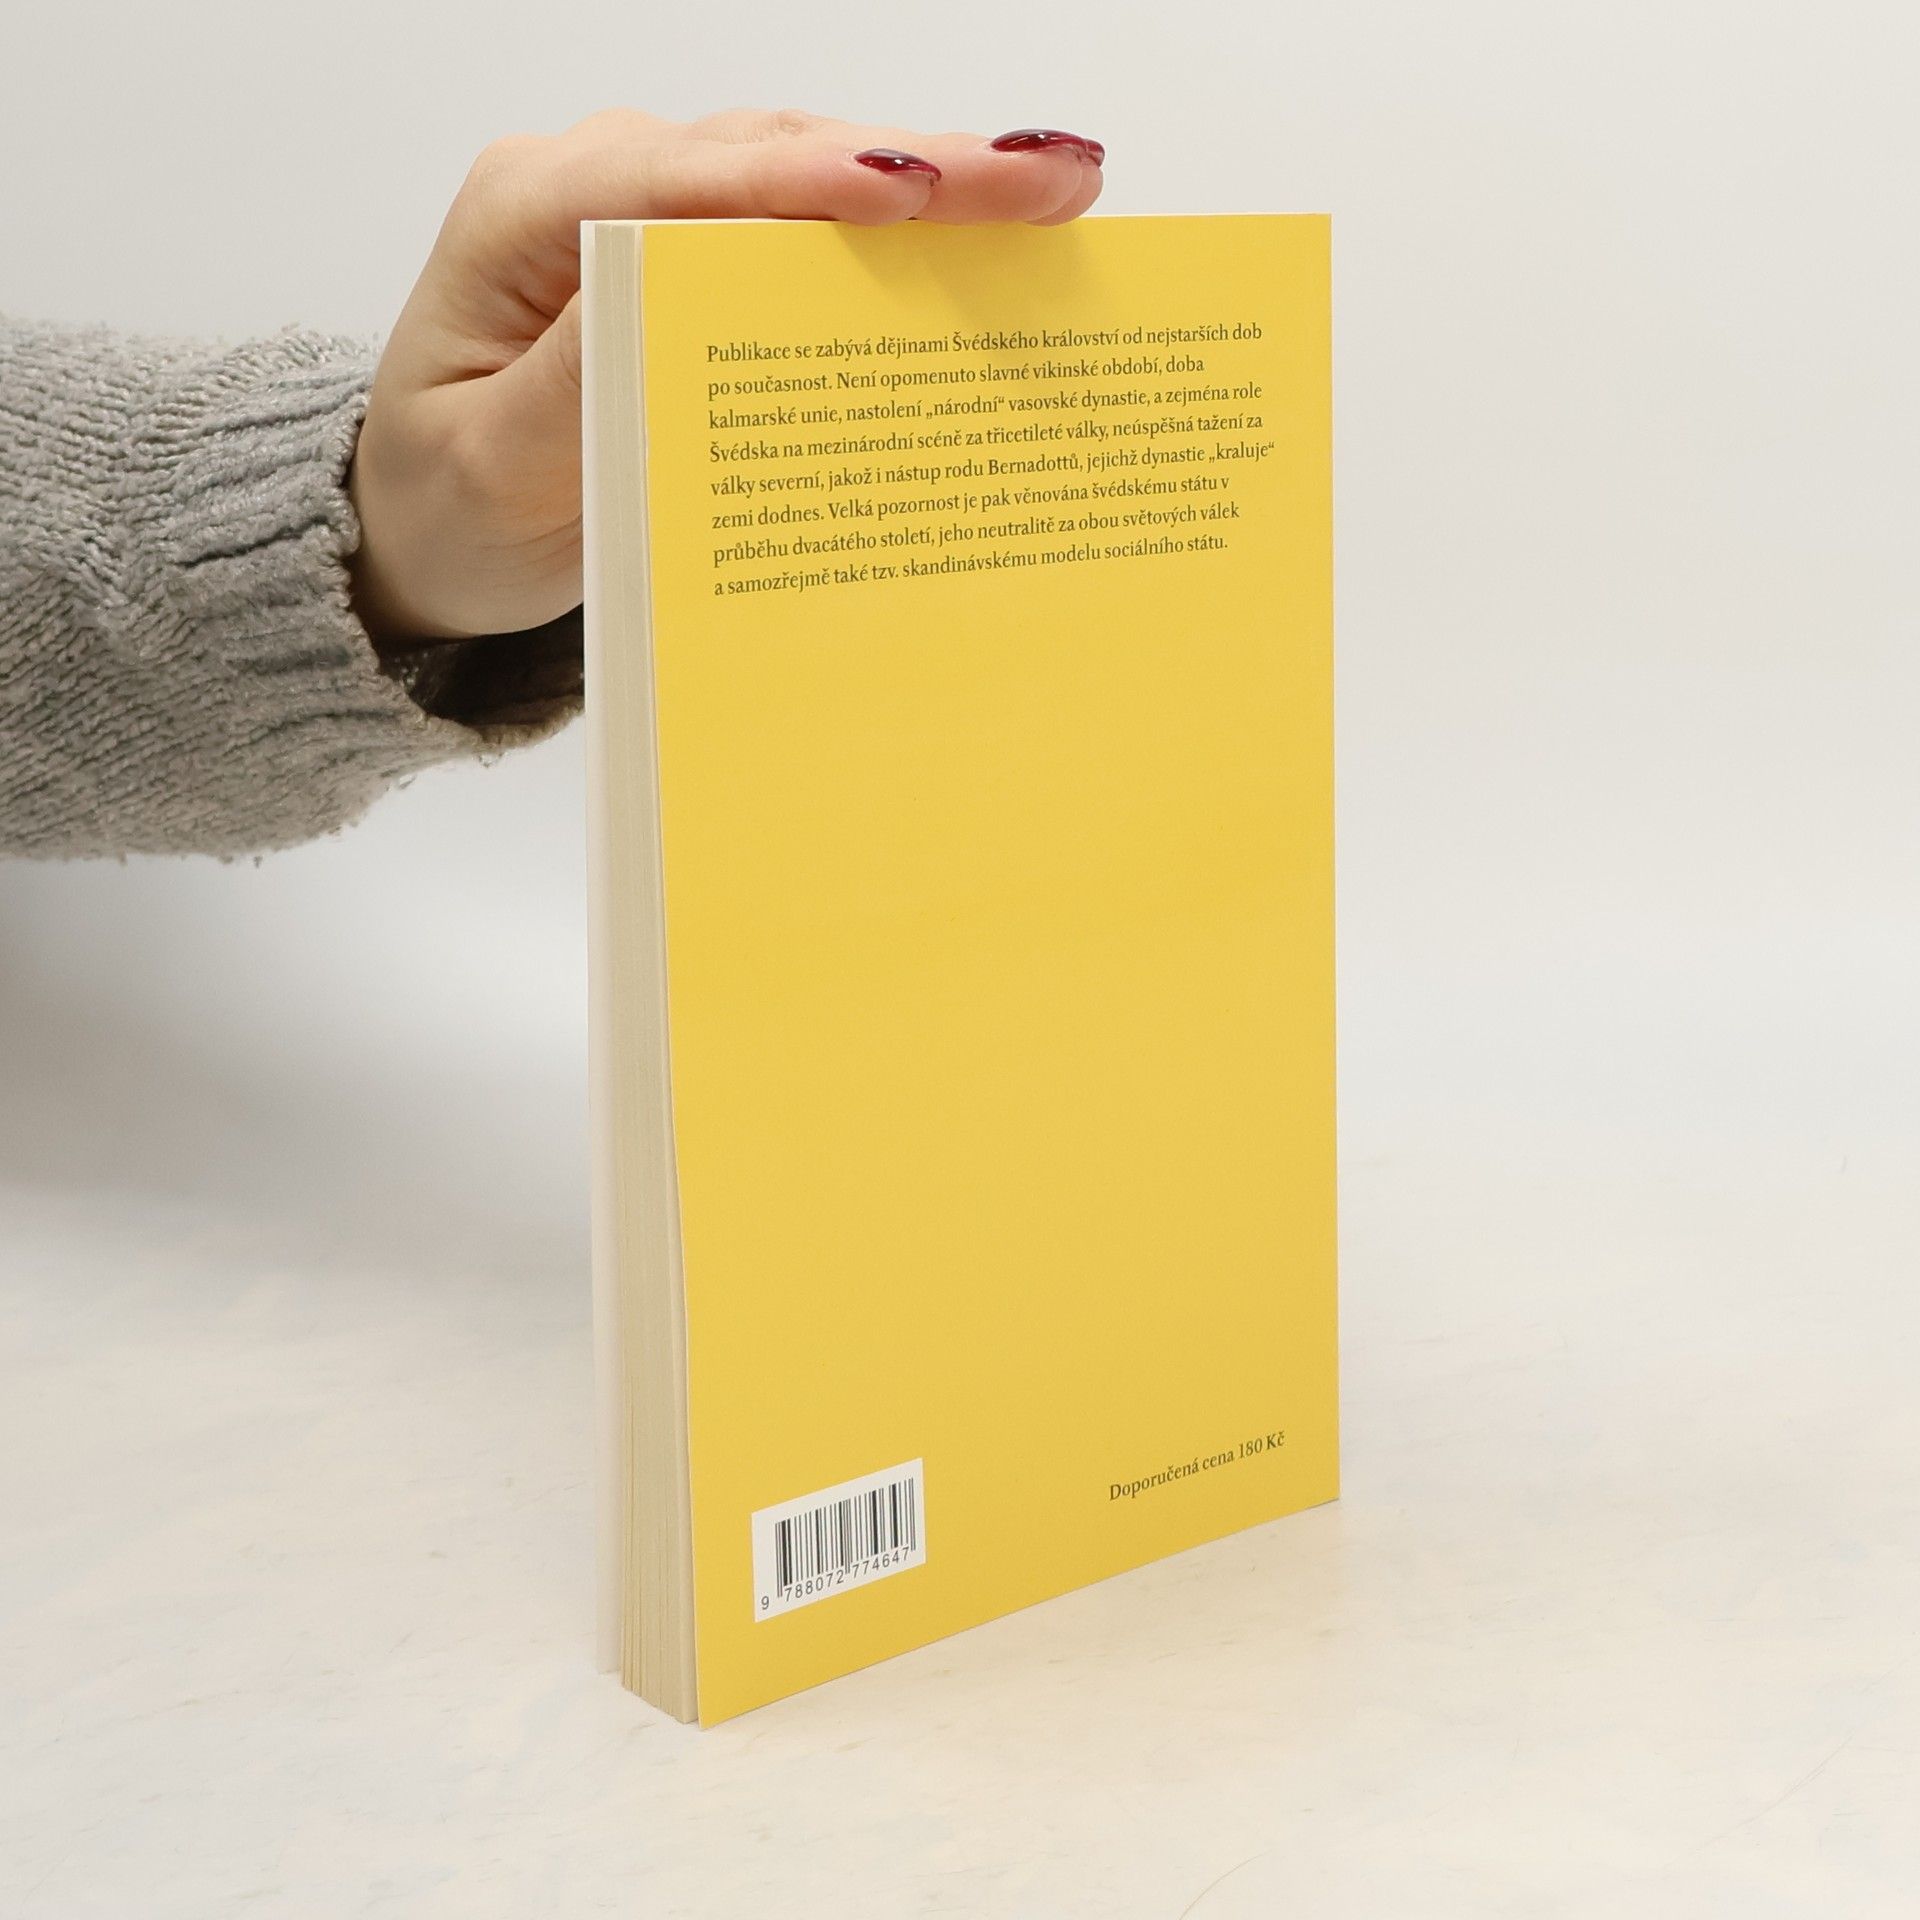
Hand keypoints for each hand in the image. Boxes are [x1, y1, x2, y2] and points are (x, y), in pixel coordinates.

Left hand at [347, 108, 1105, 644]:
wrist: (419, 530)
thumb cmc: (445, 507)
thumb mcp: (495, 469)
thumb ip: (580, 384)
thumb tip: (681, 302)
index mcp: (525, 216)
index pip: (685, 182)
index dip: (811, 182)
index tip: (922, 191)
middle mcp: (590, 183)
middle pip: (770, 157)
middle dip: (919, 165)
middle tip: (1055, 178)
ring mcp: (643, 207)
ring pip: (802, 174)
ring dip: (931, 184)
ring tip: (1055, 191)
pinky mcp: (685, 250)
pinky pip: (801, 224)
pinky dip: (896, 233)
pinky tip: (987, 235)